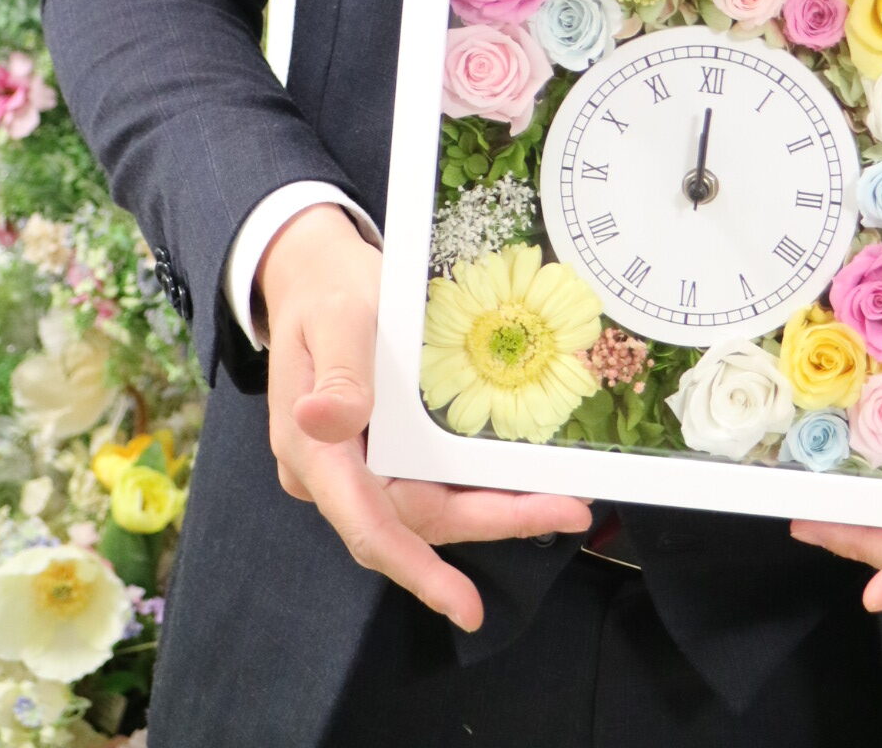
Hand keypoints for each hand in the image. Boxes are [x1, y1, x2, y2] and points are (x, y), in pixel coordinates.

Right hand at [258, 204, 591, 631]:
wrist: (315, 275)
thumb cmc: (326, 293)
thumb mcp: (336, 320)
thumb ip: (339, 374)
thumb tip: (323, 424)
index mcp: (315, 454)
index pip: (368, 526)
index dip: (417, 570)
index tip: (465, 606)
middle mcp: (337, 475)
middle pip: (418, 520)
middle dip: (493, 522)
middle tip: (566, 511)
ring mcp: (361, 467)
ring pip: (432, 506)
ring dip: (495, 508)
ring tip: (563, 502)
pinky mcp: (383, 452)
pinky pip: (433, 480)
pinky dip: (479, 484)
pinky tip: (525, 482)